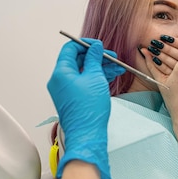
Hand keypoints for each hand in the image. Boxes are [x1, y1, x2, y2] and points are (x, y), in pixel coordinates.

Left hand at [47, 39, 125, 178]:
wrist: (87, 134)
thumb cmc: (88, 109)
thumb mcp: (95, 77)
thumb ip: (94, 59)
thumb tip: (95, 47)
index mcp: (61, 72)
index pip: (70, 49)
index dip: (86, 44)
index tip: (99, 45)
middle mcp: (60, 80)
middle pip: (78, 60)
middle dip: (96, 57)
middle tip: (112, 57)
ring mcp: (66, 89)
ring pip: (84, 71)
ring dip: (100, 68)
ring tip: (117, 67)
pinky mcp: (73, 97)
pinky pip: (84, 82)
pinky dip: (97, 78)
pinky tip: (111, 75)